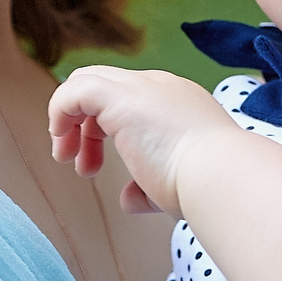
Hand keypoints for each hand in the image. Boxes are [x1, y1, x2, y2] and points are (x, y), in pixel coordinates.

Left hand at [48, 66, 239, 214]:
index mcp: (177, 104)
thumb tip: (129, 199)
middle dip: (85, 125)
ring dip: (69, 121)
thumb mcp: (172, 186)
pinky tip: (61, 140)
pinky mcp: (122, 96)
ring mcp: (142, 87)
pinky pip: (76, 89)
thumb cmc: (205, 188)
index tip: (97, 167)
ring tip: (66, 157)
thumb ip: (147, 187)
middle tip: (82, 165)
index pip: (129, 101)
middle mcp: (160, 87)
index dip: (104, 131)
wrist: (221, 178)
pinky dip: (60, 111)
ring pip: (87, 81)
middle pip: (105, 87)